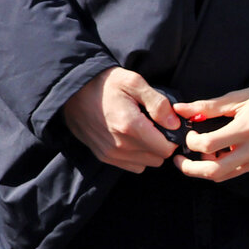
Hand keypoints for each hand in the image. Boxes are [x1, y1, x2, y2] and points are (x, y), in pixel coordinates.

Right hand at [62, 66, 179, 172]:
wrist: (74, 92)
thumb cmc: (107, 84)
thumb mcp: (135, 83)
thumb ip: (158, 103)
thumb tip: (175, 124)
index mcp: (130, 126)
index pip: (166, 148)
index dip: (174, 137)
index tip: (171, 124)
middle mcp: (120, 145)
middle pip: (158, 158)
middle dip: (163, 143)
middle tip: (159, 125)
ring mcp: (110, 154)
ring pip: (145, 164)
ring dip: (150, 151)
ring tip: (146, 130)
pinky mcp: (103, 157)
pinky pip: (131, 166)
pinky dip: (137, 156)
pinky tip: (134, 138)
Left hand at [169, 87, 248, 181]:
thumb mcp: (240, 98)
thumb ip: (209, 106)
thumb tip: (180, 109)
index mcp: (247, 128)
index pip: (208, 145)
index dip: (192, 141)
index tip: (190, 134)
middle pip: (213, 171)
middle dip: (189, 168)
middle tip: (179, 160)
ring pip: (224, 176)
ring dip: (205, 169)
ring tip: (200, 156)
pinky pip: (237, 172)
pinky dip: (223, 166)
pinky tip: (221, 154)